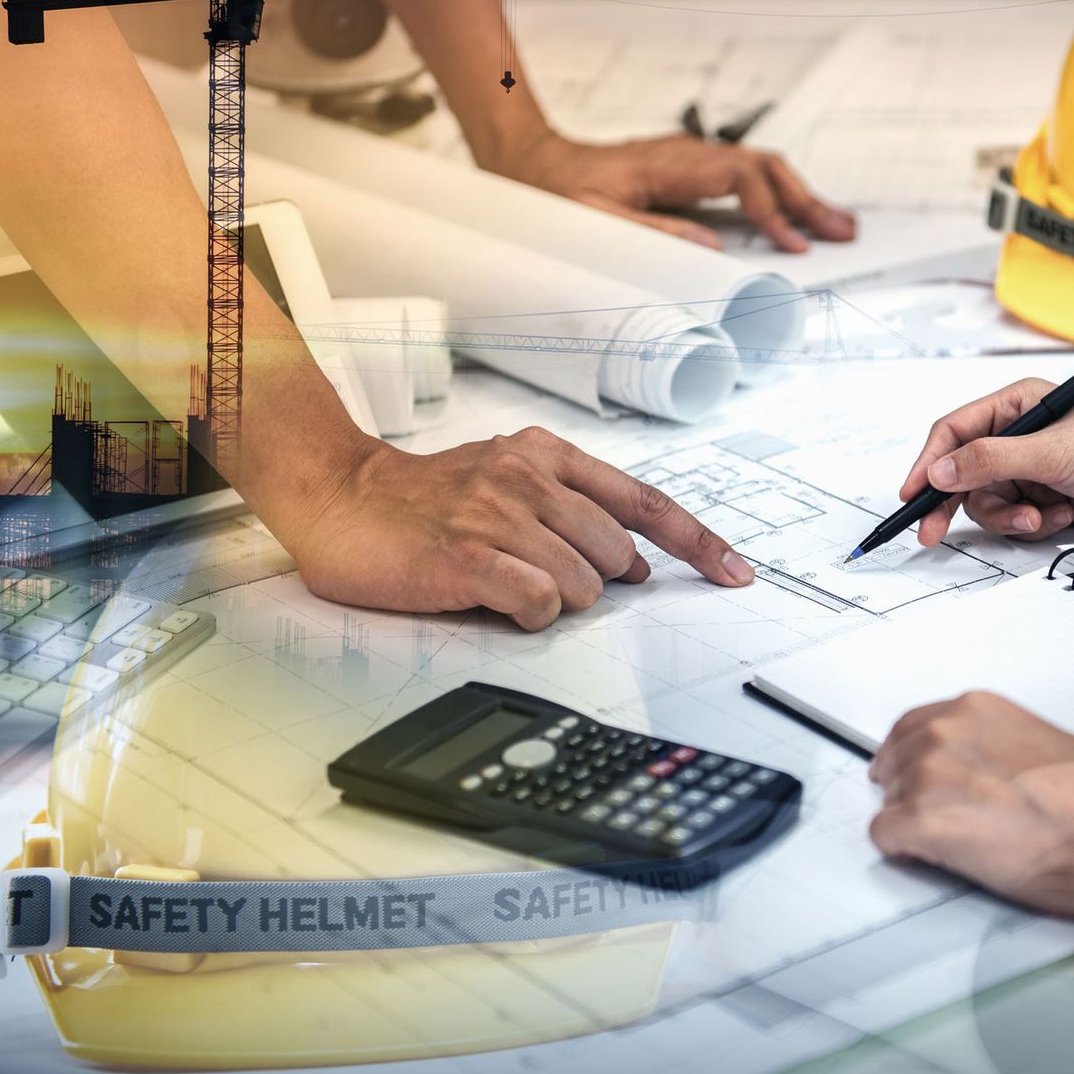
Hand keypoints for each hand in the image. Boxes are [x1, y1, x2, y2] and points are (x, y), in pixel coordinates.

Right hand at [278, 425, 754, 630]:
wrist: (338, 496)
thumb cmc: (425, 500)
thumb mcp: (508, 481)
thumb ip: (572, 511)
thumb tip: (632, 563)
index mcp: (547, 456)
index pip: (645, 501)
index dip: (698, 542)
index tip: (736, 573)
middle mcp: (529, 478)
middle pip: (616, 555)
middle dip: (593, 584)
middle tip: (536, 577)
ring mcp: (498, 515)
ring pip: (583, 584)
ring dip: (555, 602)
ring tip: (505, 585)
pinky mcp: (467, 558)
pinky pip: (538, 603)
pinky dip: (529, 616)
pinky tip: (497, 604)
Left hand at [483, 127, 855, 253]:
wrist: (532, 163)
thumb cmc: (556, 193)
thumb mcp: (595, 221)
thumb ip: (654, 234)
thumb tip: (712, 248)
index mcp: (669, 164)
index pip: (740, 178)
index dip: (772, 211)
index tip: (793, 244)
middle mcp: (687, 155)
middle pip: (764, 167)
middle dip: (806, 200)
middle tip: (841, 234)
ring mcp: (692, 160)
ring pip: (762, 170)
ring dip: (800, 197)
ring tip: (835, 227)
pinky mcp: (692, 171)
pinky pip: (746, 179)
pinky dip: (778, 197)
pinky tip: (795, 219)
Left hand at [868, 691, 1073, 921]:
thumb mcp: (1046, 742)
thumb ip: (1001, 745)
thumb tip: (991, 764)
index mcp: (976, 710)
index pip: (914, 725)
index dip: (914, 757)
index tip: (914, 773)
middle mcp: (945, 733)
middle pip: (896, 761)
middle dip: (911, 790)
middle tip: (940, 817)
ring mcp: (929, 775)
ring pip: (891, 800)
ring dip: (913, 822)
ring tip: (960, 841)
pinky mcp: (920, 820)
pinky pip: (884, 836)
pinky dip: (904, 850)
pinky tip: (937, 856)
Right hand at [900, 379, 1073, 546]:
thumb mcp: (1052, 451)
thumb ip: (991, 461)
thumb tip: (941, 470)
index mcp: (1018, 405)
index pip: (955, 432)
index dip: (929, 463)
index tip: (914, 494)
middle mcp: (1022, 436)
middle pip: (964, 473)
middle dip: (955, 502)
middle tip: (931, 531)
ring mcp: (1034, 471)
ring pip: (988, 503)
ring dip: (1009, 517)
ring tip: (1040, 517)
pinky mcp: (1048, 501)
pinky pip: (1016, 521)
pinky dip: (1034, 525)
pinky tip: (1063, 515)